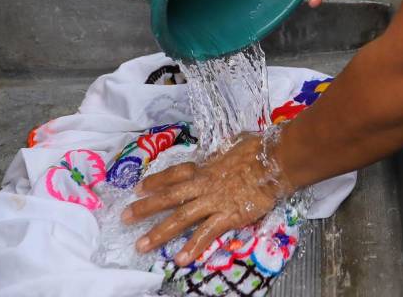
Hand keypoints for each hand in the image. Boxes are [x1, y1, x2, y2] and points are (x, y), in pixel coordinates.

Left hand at [122, 134, 286, 266]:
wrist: (278, 159)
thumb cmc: (261, 148)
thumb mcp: (236, 144)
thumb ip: (225, 151)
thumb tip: (225, 148)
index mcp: (206, 167)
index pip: (175, 174)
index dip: (156, 182)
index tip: (139, 187)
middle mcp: (204, 185)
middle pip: (169, 197)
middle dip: (145, 208)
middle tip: (124, 217)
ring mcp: (214, 201)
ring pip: (180, 218)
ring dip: (159, 232)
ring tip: (141, 245)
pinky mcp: (228, 216)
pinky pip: (206, 234)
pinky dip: (192, 247)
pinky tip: (180, 259)